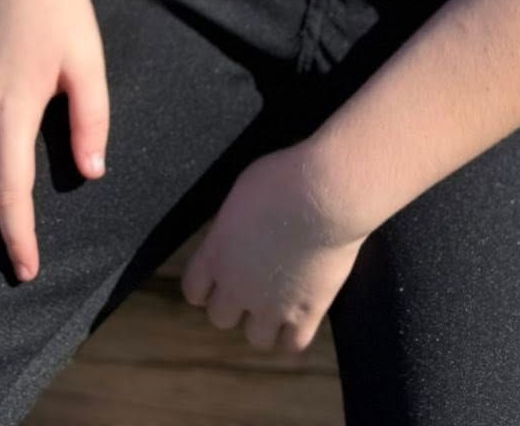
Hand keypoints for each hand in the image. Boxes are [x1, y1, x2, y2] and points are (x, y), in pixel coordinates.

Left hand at [180, 147, 367, 352]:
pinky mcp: (307, 312)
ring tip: (279, 299)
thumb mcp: (242, 192)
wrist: (326, 193)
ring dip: (264, 321)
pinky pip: (293, 343)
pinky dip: (295, 332)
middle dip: (235, 302)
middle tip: (254, 282)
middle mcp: (237, 286)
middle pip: (220, 317)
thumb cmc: (284, 177)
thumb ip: (233, 224)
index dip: (206, 283)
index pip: (193, 290)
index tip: (221, 272)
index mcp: (216, 254)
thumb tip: (236, 231)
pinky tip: (302, 311)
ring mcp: (272, 304)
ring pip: (256, 337)